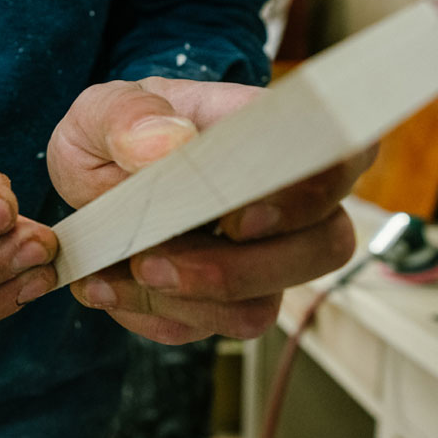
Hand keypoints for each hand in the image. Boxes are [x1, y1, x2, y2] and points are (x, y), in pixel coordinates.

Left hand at [46, 77, 374, 343]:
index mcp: (274, 137)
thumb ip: (127, 116)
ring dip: (182, 301)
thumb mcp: (101, 110)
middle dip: (237, 270)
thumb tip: (169, 142)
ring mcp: (263, 259)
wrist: (95, 180)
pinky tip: (104, 285)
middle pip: (322, 248)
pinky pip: (204, 327)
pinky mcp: (225, 303)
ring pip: (261, 307)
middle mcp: (289, 204)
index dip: (309, 196)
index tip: (235, 219)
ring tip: (117, 273)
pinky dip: (149, 314)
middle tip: (151, 262)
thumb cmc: (119, 132)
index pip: (341, 157)